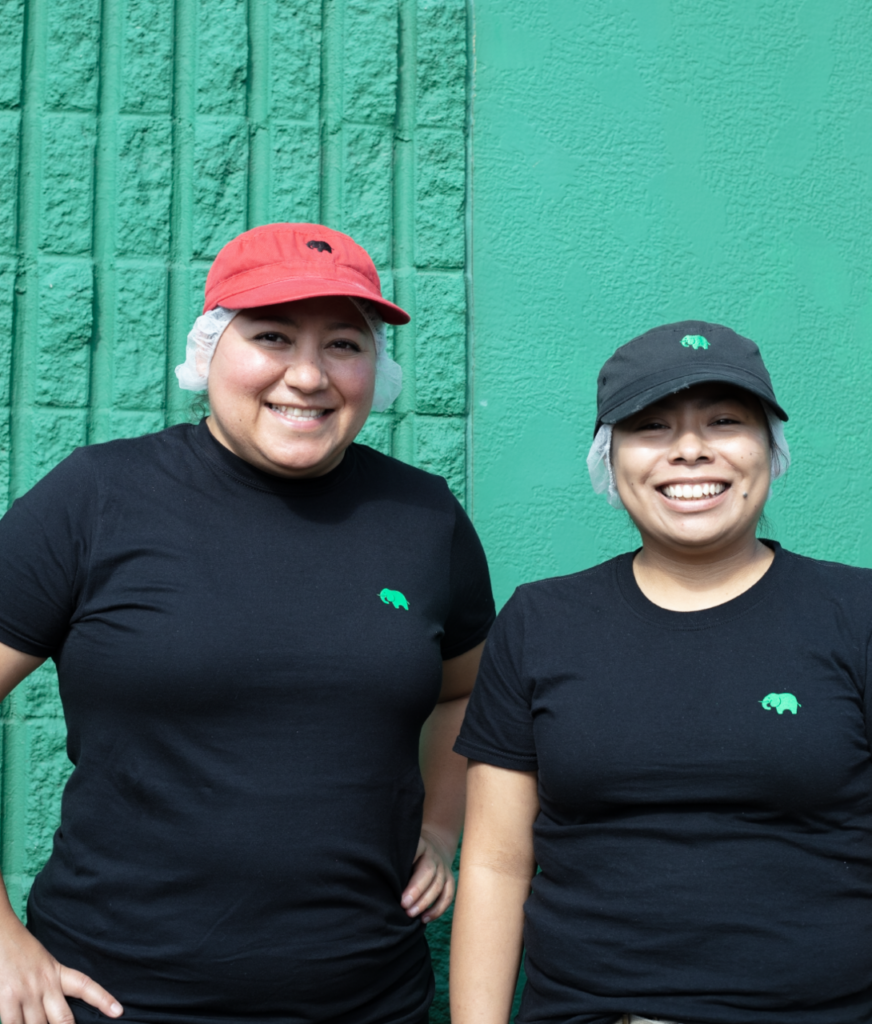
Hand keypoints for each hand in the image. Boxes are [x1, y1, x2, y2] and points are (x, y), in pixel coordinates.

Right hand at [0, 911, 122, 1022]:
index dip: (103, 1000)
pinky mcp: (7, 998)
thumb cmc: (19, 949)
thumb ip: (51, 983)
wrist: (0, 933)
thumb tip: (53, 1007)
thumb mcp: (43, 962)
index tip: (119, 1012)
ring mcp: (27, 993)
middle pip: (64, 1019)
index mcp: (57, 972)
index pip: (86, 986)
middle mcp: (46, 984)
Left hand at [401, 827, 456, 923]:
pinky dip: (437, 909)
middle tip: (403, 904)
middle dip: (416, 890)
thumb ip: (393, 861)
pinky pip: (447, 896)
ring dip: (425, 902)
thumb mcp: (400, 851)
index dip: (406, 865)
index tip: (394, 880)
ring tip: (410, 914)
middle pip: (428, 872)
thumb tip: (376, 881)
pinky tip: (424, 919)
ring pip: (438, 885)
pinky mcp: (449, 879)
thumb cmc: (407, 855)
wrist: (432, 848)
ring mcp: (442, 867)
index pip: (415, 851)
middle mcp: (432, 855)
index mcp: (419, 845)